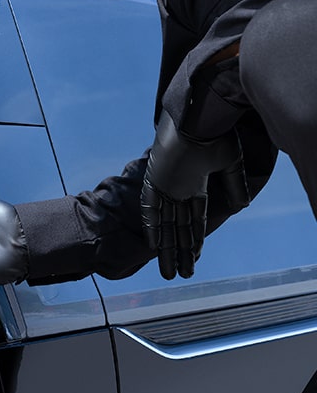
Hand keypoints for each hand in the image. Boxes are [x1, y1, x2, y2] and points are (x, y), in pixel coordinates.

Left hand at [141, 110, 248, 279]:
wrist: (201, 117)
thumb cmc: (216, 133)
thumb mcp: (229, 162)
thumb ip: (233, 184)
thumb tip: (240, 206)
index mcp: (195, 185)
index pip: (194, 220)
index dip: (194, 240)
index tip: (194, 259)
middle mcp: (178, 190)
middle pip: (178, 228)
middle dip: (178, 252)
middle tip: (178, 275)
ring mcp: (165, 186)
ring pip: (165, 225)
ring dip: (166, 248)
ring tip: (168, 272)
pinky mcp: (154, 180)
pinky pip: (150, 209)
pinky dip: (153, 227)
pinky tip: (154, 246)